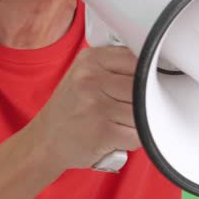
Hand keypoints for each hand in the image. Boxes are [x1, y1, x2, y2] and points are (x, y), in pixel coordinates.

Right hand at [24, 46, 141, 171]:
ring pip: (143, 111)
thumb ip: (113, 67)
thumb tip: (154, 68)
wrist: (44, 140)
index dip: (148, 74)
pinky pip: (137, 134)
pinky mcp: (102, 131)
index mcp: (90, 59)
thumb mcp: (84, 75)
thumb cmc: (70, 109)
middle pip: (143, 86)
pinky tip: (119, 137)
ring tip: (122, 123)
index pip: (137, 58)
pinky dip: (134, 139)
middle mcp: (91, 79)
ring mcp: (96, 105)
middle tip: (132, 108)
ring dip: (140, 122)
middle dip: (145, 101)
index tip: (149, 83)